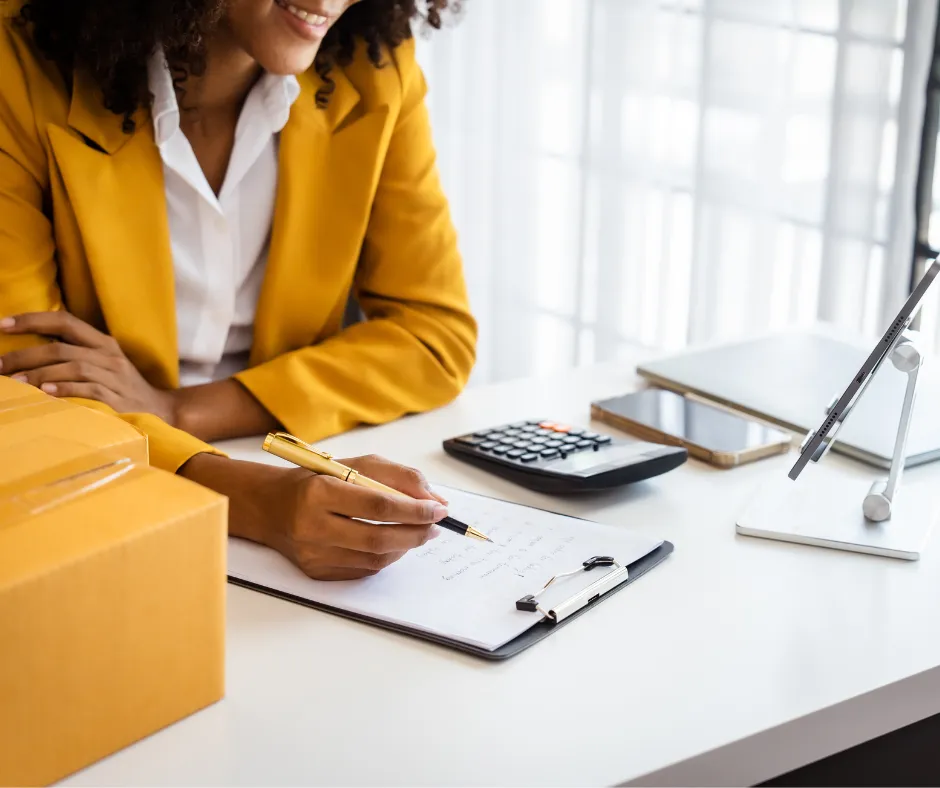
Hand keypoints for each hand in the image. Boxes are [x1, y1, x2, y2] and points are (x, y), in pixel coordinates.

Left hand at [0, 311, 177, 423]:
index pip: (64, 321)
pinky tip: (45, 394)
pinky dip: (64, 390)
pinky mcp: (116, 398)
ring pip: (70, 366)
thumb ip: (74, 355)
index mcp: (103, 342)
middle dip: (23, 354)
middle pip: (60, 346)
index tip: (2, 324)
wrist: (161, 412)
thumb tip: (30, 351)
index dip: (32, 320)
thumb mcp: (104, 365)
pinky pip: (87, 389)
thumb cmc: (122, 390)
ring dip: (39, 374)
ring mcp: (114, 376)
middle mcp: (108, 355)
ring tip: (14, 382)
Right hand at [180, 453, 448, 580]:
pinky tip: (393, 545)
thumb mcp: (355, 464)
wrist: (270, 505)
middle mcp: (312, 526)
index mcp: (319, 492)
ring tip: (418, 533)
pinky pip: (362, 571)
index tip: (438, 508)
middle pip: (378, 539)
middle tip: (435, 526)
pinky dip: (385, 558)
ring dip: (404, 547)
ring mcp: (312, 554)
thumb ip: (398, 477)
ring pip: (374, 559)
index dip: (414, 510)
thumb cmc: (317, 479)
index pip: (378, 506)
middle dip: (416, 534)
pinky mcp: (315, 572)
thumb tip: (435, 500)